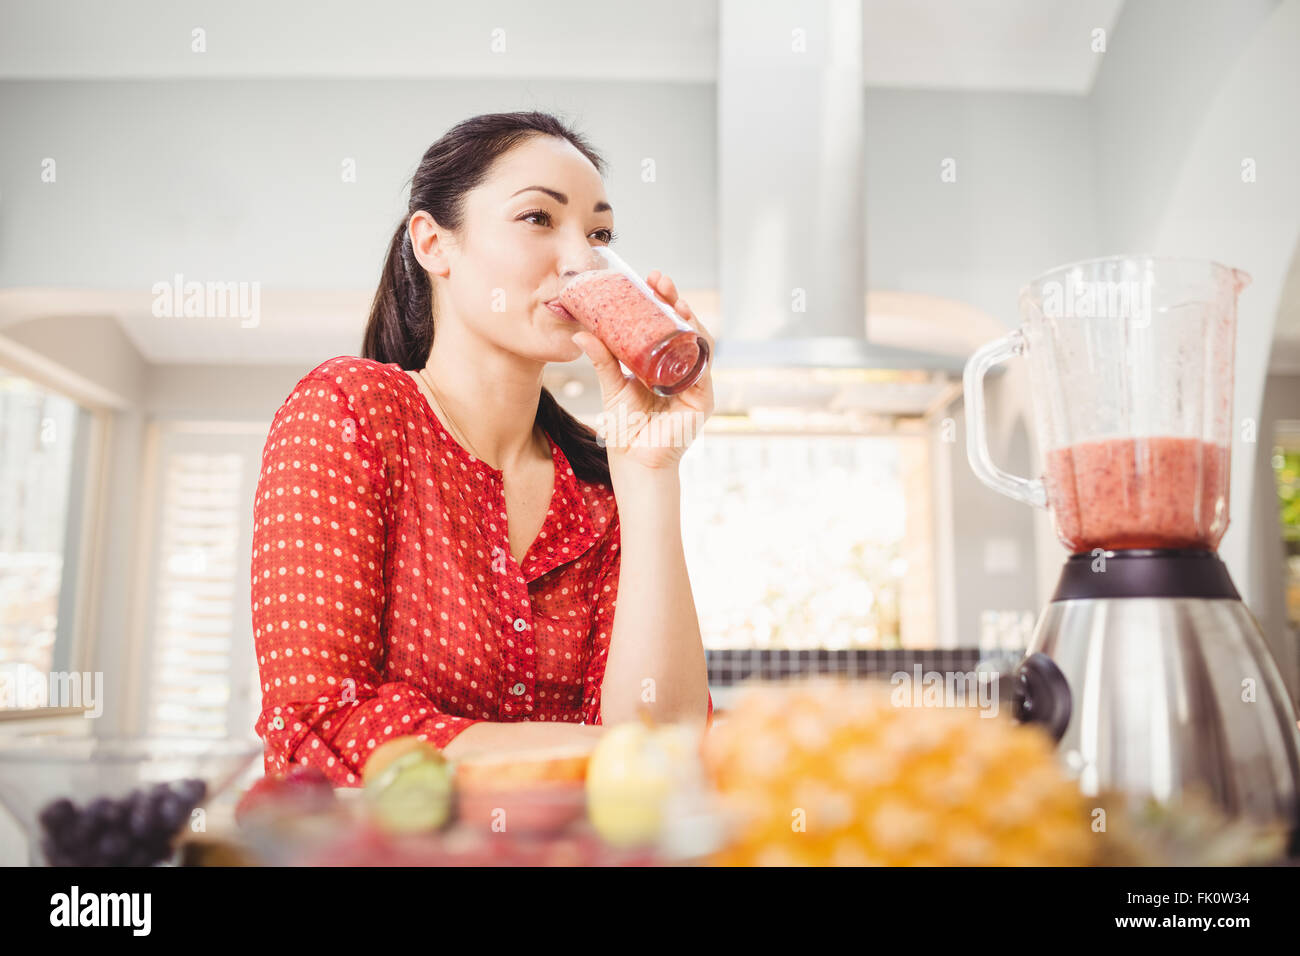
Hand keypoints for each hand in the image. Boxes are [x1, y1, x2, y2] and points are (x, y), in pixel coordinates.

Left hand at [570, 270, 714, 470]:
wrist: (634, 463)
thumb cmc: (625, 430)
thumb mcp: (613, 386)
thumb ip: (602, 360)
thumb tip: (580, 333)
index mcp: (665, 366)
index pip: (667, 327)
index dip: (660, 302)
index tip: (648, 279)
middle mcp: (684, 372)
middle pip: (684, 329)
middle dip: (675, 300)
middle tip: (659, 280)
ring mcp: (696, 385)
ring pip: (697, 342)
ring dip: (687, 316)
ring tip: (673, 297)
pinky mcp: (703, 399)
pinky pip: (702, 367)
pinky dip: (696, 346)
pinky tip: (686, 328)